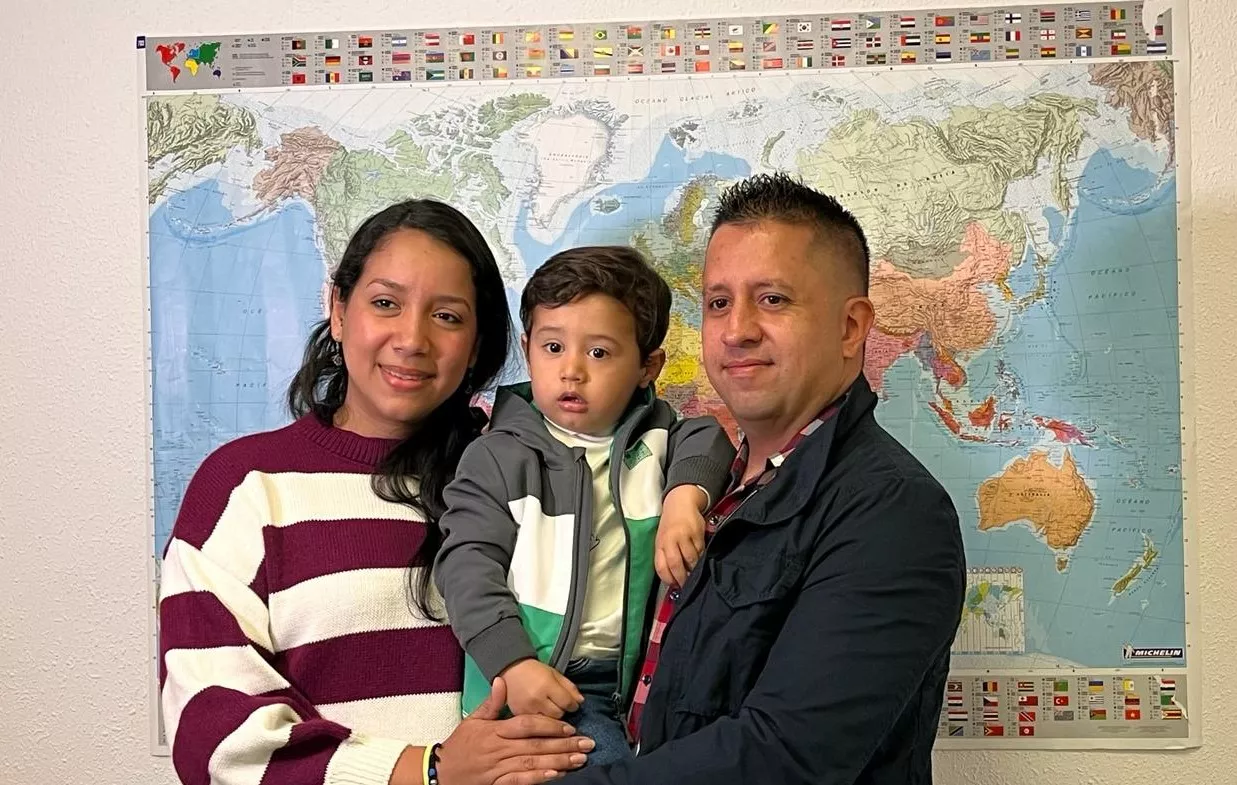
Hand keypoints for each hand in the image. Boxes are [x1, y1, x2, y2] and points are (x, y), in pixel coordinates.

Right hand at [434, 676, 592, 784]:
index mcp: (495, 730)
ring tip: (579, 760)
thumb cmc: (460, 745)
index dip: (549, 725)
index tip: (570, 727)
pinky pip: (519, 782)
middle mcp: (499, 749)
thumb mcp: (472, 720)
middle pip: (536, 745)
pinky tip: (555, 776)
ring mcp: (498, 768)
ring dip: (558, 762)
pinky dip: (537, 779)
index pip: (526, 725)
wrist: (440, 771)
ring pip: (532, 764)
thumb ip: (491, 703)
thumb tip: (502, 680)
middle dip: (564, 745)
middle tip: (587, 743)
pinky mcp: (496, 784)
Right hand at [502, 658, 583, 718]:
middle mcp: (537, 699)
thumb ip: (569, 687)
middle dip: (562, 711)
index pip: (567, 703)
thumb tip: (580, 701)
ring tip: (550, 711)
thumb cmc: (535, 670)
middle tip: (560, 706)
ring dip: (552, 718)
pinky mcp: (518, 715)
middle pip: (559, 714)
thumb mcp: (555, 673)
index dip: (573, 705)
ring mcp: (526, 709)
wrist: (511, 669)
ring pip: (547, 723)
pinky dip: (540, 722)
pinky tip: (540, 715)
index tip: (573, 704)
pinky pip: (535, 724)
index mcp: (547, 685)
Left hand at [656, 485, 707, 586]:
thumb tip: (673, 578)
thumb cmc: (671, 524)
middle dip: (682, 578)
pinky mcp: (697, 532)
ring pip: (690, 559)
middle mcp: (670, 540)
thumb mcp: (663, 539)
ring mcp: (684, 536)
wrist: (681, 502)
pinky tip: (701, 559)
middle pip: (676, 564)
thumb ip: (665, 556)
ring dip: (694, 569)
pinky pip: (701, 551)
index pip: (661, 566)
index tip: (674, 586)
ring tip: (695, 573)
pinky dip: (701, 558)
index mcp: (660, 543)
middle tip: (687, 585)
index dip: (668, 579)